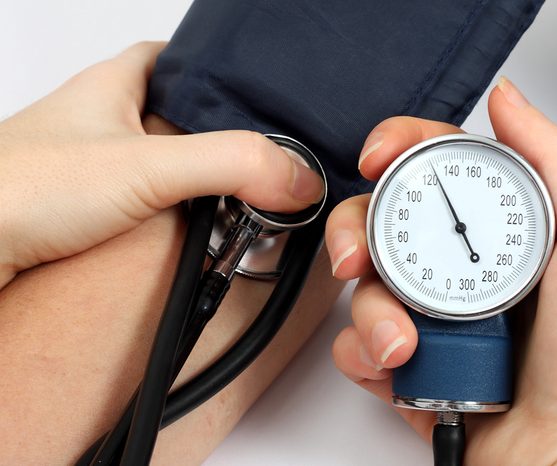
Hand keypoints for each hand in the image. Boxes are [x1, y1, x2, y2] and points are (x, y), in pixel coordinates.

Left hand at [0, 41, 323, 288]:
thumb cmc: (17, 188)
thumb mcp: (146, 166)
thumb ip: (230, 164)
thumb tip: (298, 177)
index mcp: (115, 85)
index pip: (177, 59)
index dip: (220, 73)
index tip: (257, 95)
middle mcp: (103, 120)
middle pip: (178, 115)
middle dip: (219, 138)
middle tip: (256, 160)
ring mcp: (92, 166)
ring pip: (163, 162)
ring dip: (198, 183)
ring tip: (237, 199)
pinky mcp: (85, 210)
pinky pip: (145, 202)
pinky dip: (173, 215)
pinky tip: (191, 233)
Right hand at [325, 78, 556, 463]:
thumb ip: (553, 159)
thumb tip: (508, 99)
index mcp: (500, 232)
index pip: (436, 169)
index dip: (398, 150)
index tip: (379, 156)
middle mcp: (460, 269)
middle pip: (382, 222)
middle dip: (356, 231)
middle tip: (358, 256)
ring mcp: (431, 318)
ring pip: (363, 287)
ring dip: (371, 311)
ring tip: (405, 342)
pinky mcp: (408, 366)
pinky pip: (359, 345)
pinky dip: (363, 353)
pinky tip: (394, 365)